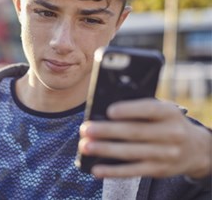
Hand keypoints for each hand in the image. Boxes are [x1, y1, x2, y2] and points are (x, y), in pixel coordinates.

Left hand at [78, 98, 211, 178]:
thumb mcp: (161, 111)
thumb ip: (138, 110)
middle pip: (134, 132)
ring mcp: (166, 154)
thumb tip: (103, 114)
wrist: (195, 148)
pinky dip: (113, 171)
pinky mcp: (158, 170)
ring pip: (131, 153)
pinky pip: (133, 171)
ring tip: (85, 146)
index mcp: (169, 113)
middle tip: (86, 129)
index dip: (129, 110)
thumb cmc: (166, 123)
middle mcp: (171, 134)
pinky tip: (96, 169)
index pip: (149, 110)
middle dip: (107, 131)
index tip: (109, 110)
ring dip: (105, 150)